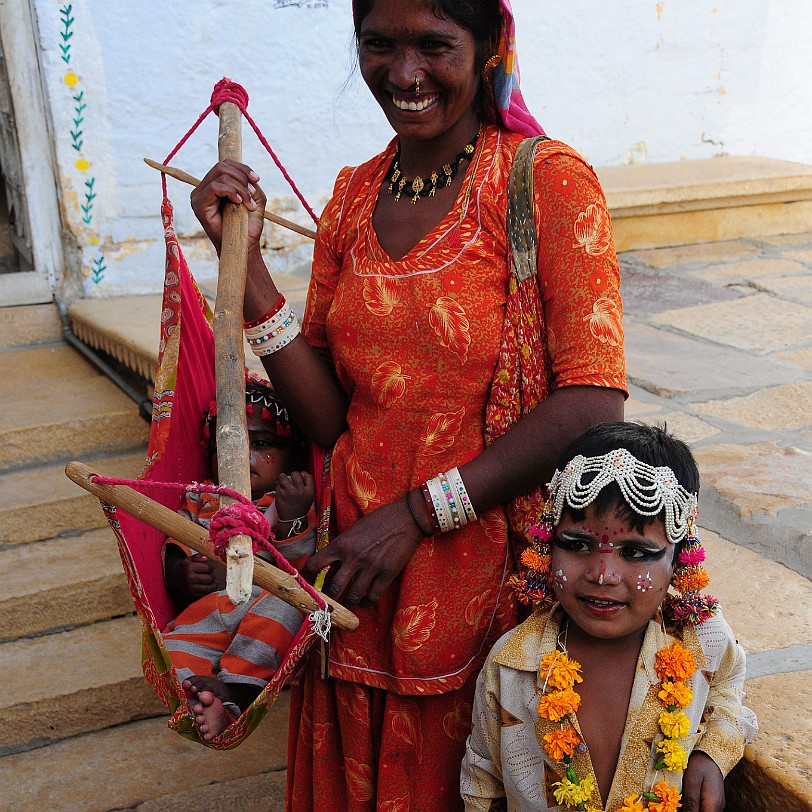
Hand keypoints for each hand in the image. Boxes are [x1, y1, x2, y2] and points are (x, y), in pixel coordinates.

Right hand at [165, 552, 217, 599]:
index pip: (207, 568)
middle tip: (211, 575)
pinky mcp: (191, 594)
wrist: (175, 577)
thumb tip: (206, 559)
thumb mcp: (190, 559)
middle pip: (209, 578)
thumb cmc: (185, 567)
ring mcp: (190, 587)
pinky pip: (204, 594)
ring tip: (213, 582)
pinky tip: (208, 587)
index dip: (211, 568)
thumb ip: (198, 557)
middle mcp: (189, 578)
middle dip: (213, 577)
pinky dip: (208, 591)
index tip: (210, 569)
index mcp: (189, 567)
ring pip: (208, 588)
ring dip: (213, 585)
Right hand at [189, 159, 266, 254]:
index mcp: (213, 185)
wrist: (244, 245)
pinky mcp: (198, 205)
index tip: (257, 179)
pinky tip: (240, 204)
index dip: (242, 168)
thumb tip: (247, 173)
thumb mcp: (254, 198)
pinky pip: (215, 187)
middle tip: (253, 194)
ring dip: (240, 188)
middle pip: (222, 166)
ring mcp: (198, 196)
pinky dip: (232, 192)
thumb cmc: (248, 225)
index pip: (224, 164)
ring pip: (220, 176)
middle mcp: (203, 189)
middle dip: (242, 177)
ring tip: (249, 204)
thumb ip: (250, 182)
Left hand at [275, 471, 315, 536]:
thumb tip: (301, 475)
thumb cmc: (301, 508)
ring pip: (284, 477)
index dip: (303, 474)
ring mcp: (289, 492)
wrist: (293, 520)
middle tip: (290, 478)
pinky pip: (277, 484)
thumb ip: (307, 487)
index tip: (300, 476)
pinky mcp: (280, 495)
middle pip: (296, 474)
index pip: (308, 475)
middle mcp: (300, 490)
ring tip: (282, 480)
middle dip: (292, 474)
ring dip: (282, 477)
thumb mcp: (309, 497)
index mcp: (309, 491)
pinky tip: (280, 488)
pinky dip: (278, 485)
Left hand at [302, 497, 423, 605]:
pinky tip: (363, 602)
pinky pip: (372, 597)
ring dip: (346, 605)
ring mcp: (371, 567)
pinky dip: (365, 603)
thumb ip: (341, 549)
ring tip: (344, 608)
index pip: (315, 564)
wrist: (406, 519)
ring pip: (352, 597)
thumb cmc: (378, 521)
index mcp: (341, 543)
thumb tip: (330, 570)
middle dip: (327, 600)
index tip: (305, 586)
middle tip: (326, 606)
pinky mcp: (387, 574)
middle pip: (333, 588)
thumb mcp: (353, 531)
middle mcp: (353, 557)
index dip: (306, 578)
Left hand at [681, 751, 724, 811]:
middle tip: (676, 802)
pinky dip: (693, 806)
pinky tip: (685, 798)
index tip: (675, 808)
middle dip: (687, 811)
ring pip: (701, 811)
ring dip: (689, 808)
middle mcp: (717, 808)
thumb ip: (690, 801)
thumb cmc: (700, 764)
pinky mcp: (712, 802)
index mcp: (713, 805)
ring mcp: (715, 806)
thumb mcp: (692, 781)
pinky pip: (702, 808)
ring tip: (679, 800)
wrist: (709, 755)